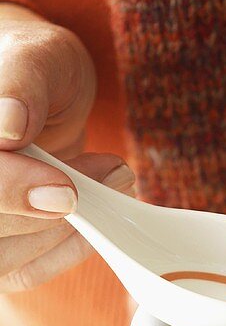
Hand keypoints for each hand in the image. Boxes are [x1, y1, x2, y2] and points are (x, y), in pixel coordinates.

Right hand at [0, 3, 134, 291]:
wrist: (37, 93)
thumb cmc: (34, 69)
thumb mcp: (36, 54)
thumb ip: (22, 80)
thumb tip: (9, 122)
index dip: (8, 188)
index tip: (66, 191)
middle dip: (48, 209)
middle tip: (114, 171)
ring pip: (0, 256)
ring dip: (64, 229)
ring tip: (113, 181)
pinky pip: (22, 271)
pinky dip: (67, 249)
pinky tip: (99, 216)